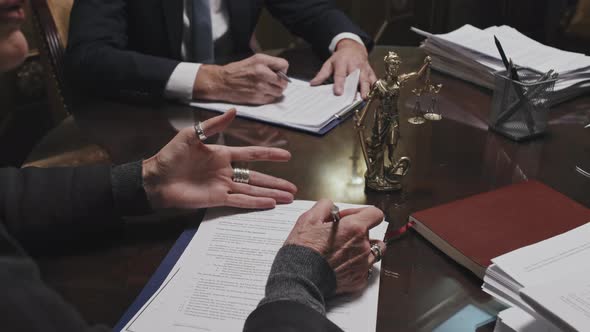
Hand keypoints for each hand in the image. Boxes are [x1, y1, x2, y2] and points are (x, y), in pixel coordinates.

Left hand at [142, 109, 296, 208]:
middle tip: (293, 188)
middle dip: (276, 182)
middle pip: (257, 177)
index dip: (270, 154)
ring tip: (288, 198)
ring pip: (253, 190)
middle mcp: (226, 172)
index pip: (252, 154)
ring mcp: (223, 186)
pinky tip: (269, 204)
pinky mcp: (217, 199)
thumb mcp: (192, 136)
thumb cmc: (170, 156)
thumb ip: (214, 125)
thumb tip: (234, 111)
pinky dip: (255, 203)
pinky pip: (240, 201)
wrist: (155, 179)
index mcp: (222, 154)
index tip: (286, 155)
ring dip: (271, 194)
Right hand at [193, 54, 288, 104]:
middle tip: (275, 82)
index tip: (277, 72)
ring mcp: (260, 88)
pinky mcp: (257, 98)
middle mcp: (262, 74)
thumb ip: (269, 63)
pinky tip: (262, 92)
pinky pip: (271, 99)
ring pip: (279, 92)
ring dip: (276, 90)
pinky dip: (269, 96)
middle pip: (284, 81)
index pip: (284, 65)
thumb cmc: (237, 71)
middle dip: (281, 82)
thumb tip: (282, 70)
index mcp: (261, 63)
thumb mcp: (254, 59)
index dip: (282, 69)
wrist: (222, 82)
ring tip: (268, 87)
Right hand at [284, 199, 385, 293]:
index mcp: (355, 228)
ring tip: (346, 250)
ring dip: (363, 249)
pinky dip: (357, 266)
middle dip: (358, 232)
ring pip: (374, 253)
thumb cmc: (304, 249)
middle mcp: (363, 246)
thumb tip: (331, 206)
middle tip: (340, 235)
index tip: (348, 217)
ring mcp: (363, 265)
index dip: (361, 213)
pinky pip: (365, 270)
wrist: (300, 277)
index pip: (375, 214)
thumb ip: (325, 206)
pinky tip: (342, 264)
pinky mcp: (359, 280)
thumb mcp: (309, 218)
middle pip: (372, 234)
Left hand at [310, 39, 376, 98]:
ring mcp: (363, 68)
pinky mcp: (370, 71)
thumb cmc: (340, 57)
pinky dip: (374, 87)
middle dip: (354, 88)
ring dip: (366, 89)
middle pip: (355, 78)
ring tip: (365, 98)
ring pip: (366, 79)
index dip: (339, 84)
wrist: (354, 48)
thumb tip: (313, 84)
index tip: (338, 92)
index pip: (340, 74)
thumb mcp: (329, 63)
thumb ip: (322, 74)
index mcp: (342, 63)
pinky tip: (373, 95)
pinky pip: (374, 79)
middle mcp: (354, 65)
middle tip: (354, 98)